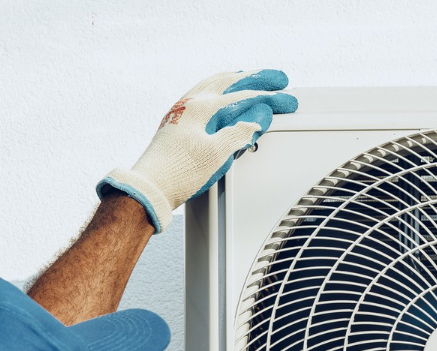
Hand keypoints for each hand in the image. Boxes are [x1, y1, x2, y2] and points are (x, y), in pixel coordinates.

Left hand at [97, 69, 297, 232]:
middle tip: (276, 78)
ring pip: (214, 85)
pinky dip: (219, 90)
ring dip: (236, 80)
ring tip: (250, 78)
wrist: (151, 186)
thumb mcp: (216, 155)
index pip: (243, 97)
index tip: (285, 98)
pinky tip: (221, 96)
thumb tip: (257, 119)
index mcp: (202, 108)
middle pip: (229, 82)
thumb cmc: (179, 173)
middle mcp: (190, 104)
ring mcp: (182, 112)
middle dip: (255, 79)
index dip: (269, 97)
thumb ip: (239, 133)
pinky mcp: (177, 123)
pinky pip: (203, 95)